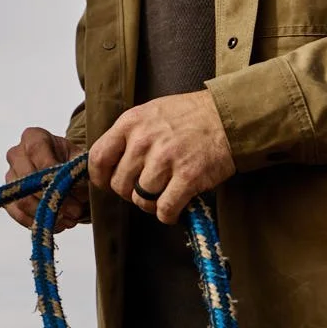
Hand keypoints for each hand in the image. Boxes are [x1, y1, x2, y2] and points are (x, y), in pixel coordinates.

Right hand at [4, 127, 87, 231]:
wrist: (64, 172)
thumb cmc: (72, 162)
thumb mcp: (80, 160)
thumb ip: (81, 172)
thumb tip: (76, 191)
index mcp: (33, 137)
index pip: (36, 151)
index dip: (52, 170)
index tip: (70, 187)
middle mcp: (16, 154)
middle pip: (27, 179)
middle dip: (52, 198)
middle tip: (75, 211)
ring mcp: (10, 176)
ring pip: (22, 200)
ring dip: (47, 214)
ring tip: (69, 220)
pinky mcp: (8, 197)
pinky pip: (17, 214)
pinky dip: (38, 223)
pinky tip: (58, 225)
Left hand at [88, 89, 235, 223]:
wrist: (228, 116)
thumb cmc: (188, 115)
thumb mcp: (149, 113)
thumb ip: (128, 135)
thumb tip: (110, 161)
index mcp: (130, 123)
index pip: (98, 158)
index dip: (100, 178)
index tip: (107, 183)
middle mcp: (144, 141)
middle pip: (119, 184)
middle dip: (128, 193)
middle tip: (142, 189)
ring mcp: (166, 160)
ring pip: (140, 199)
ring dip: (149, 204)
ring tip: (161, 196)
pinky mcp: (188, 177)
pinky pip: (165, 208)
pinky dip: (167, 214)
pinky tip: (173, 208)